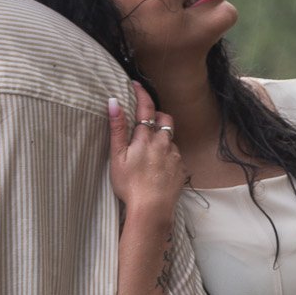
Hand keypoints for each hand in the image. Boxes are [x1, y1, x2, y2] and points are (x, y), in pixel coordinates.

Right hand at [108, 81, 185, 221]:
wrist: (152, 209)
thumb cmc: (131, 185)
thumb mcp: (117, 157)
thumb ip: (117, 129)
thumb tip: (114, 102)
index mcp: (146, 137)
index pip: (146, 107)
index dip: (141, 94)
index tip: (135, 85)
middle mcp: (164, 142)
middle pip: (164, 119)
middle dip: (156, 116)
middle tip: (145, 123)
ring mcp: (175, 155)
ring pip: (170, 138)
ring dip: (162, 139)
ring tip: (149, 152)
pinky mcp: (181, 169)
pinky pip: (176, 156)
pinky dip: (168, 156)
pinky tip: (158, 168)